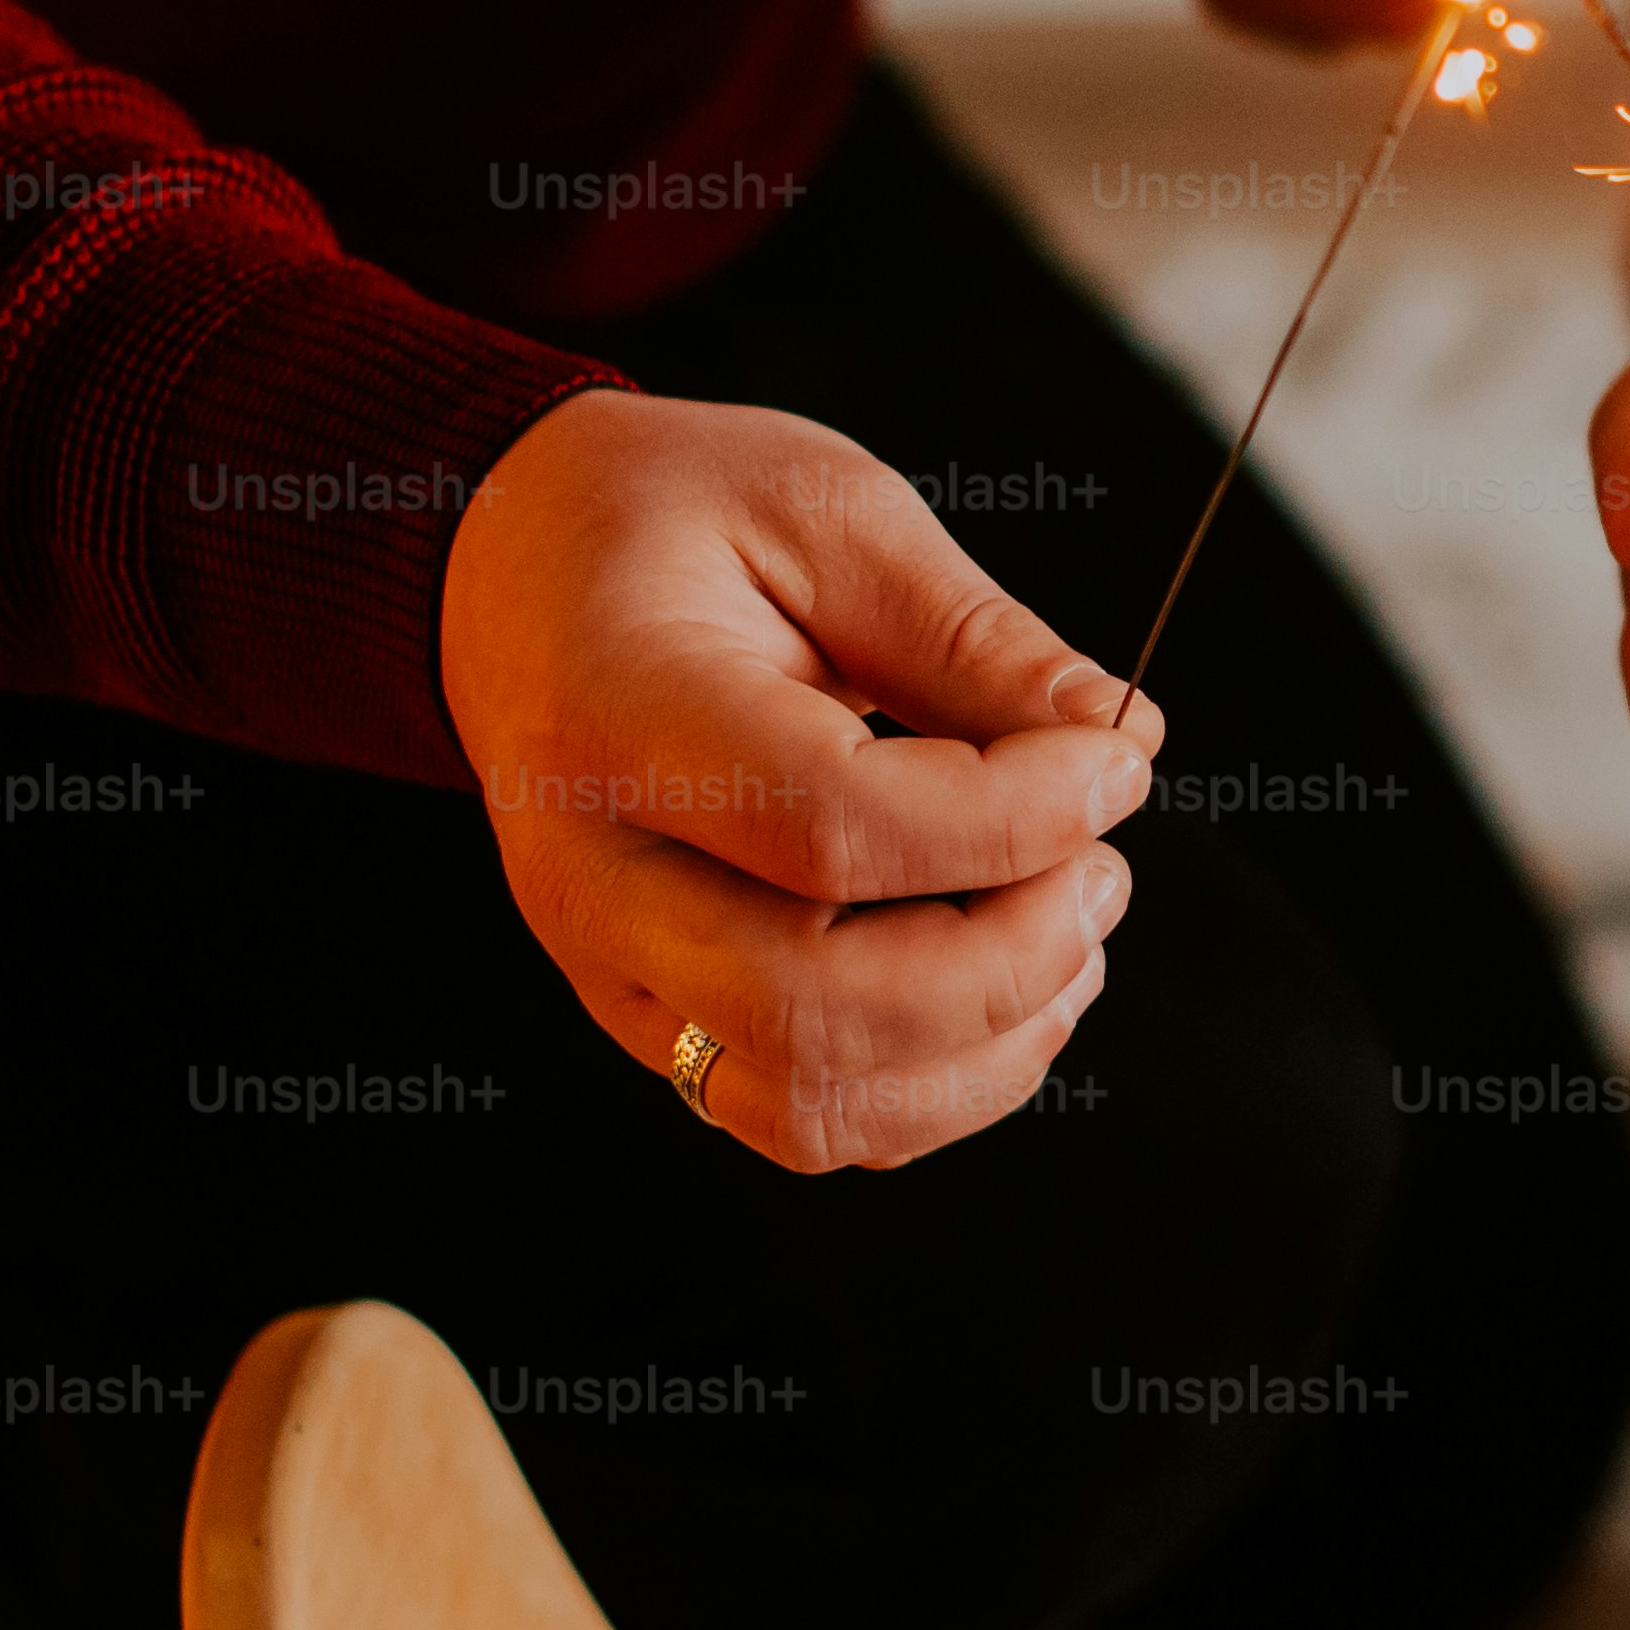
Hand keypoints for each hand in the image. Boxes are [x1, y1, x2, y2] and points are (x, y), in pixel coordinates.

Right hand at [436, 389, 1156, 1172]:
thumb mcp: (827, 510)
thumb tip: (1114, 735)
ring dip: (985, 1049)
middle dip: (1008, 960)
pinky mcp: (651, 1020)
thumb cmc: (670, 522)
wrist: (514, 574)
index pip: (827, 826)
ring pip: (810, 1104)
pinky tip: (1009, 989)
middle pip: (813, 1005)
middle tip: (1101, 868)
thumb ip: (967, 631)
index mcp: (616, 714)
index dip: (1008, 818)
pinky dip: (936, 1088)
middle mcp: (589, 873)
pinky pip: (801, 1119)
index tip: (1115, 763)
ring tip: (1070, 934)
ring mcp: (609, 968)